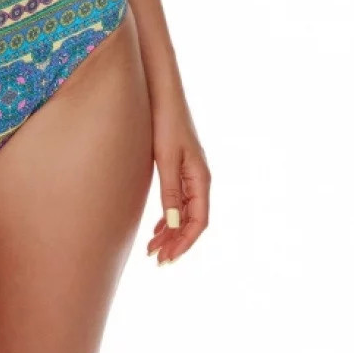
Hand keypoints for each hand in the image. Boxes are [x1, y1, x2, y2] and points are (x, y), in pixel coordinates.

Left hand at [145, 108, 209, 264]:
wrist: (162, 92)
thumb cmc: (165, 121)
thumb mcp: (166, 158)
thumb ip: (170, 191)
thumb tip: (173, 224)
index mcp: (200, 178)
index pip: (199, 221)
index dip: (185, 242)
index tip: (168, 258)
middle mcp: (199, 178)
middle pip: (192, 220)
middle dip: (176, 242)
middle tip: (156, 260)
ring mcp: (190, 173)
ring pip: (185, 212)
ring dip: (171, 232)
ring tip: (153, 249)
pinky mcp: (180, 166)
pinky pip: (179, 200)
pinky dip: (169, 217)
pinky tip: (157, 227)